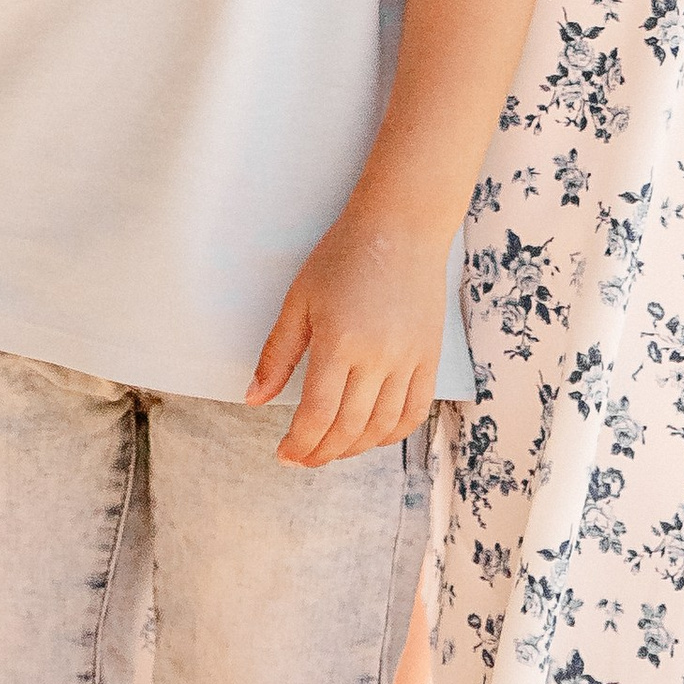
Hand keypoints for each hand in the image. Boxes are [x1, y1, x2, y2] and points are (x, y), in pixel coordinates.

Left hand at [248, 216, 445, 465]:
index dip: (299, 443)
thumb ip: (277, 354)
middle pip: (348, 428)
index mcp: (339, 341)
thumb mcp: (299, 299)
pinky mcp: (429, 357)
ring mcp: (408, 359)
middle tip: (304, 457)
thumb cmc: (344, 255)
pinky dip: (393, 433)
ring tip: (332, 448)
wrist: (401, 225)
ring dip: (354, 448)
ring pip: (382, 427)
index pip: (317, 415)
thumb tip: (254, 400)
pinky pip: (414, 411)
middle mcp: (377, 357)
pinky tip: (373, 435)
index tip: (284, 453)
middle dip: (322, 452)